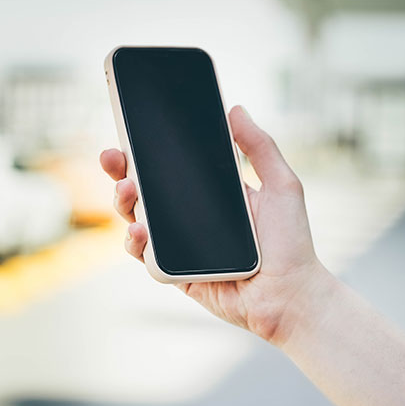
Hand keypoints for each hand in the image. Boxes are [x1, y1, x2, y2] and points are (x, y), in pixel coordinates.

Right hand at [100, 105, 332, 345]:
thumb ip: (259, 148)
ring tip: (127, 191)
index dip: (146, 151)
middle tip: (112, 157)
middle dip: (121, 172)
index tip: (130, 132)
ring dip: (123, 203)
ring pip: (136, 219)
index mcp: (209, 193)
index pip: (170, 167)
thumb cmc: (292, 243)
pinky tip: (139, 231)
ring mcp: (178, 245)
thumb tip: (235, 109)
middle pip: (144, 190)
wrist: (289, 296)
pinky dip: (135, 242)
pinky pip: (144, 255)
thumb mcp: (281, 185)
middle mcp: (188, 217)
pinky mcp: (173, 272)